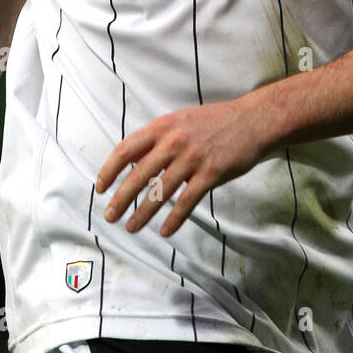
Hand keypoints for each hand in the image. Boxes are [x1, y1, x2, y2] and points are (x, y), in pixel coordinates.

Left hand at [95, 97, 264, 236]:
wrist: (252, 120)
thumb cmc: (214, 122)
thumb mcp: (180, 120)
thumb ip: (156, 139)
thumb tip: (130, 161)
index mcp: (162, 127)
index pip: (126, 150)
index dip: (109, 171)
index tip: (100, 188)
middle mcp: (174, 142)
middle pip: (139, 175)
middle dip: (121, 198)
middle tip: (109, 216)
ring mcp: (193, 158)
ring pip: (160, 192)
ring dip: (143, 213)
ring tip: (131, 227)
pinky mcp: (211, 173)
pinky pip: (187, 201)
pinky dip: (174, 219)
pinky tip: (165, 231)